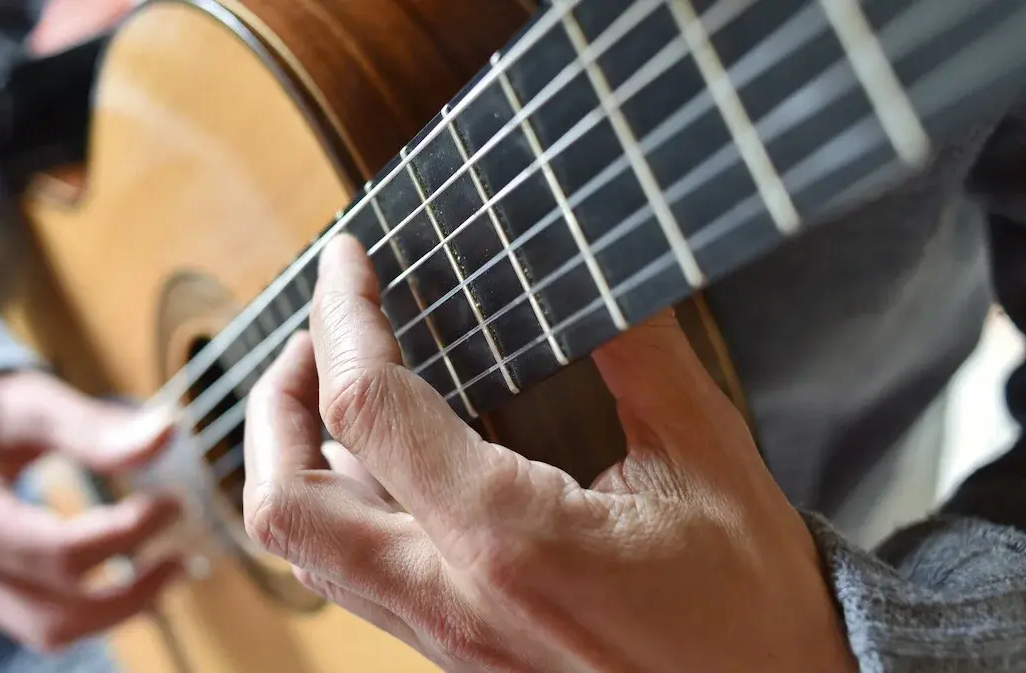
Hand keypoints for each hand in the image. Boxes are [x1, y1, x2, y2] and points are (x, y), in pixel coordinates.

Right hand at [0, 371, 182, 650]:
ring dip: (121, 610)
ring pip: (51, 631)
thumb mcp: (32, 402)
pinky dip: (100, 609)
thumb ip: (94, 426)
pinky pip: (47, 622)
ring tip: (174, 568)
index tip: (177, 503)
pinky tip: (142, 577)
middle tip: (187, 553)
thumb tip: (170, 432)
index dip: (125, 535)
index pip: (56, 552)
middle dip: (132, 591)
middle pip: (55, 612)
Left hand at [243, 235, 856, 671]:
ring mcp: (445, 636)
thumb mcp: (707, 458)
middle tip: (317, 338)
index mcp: (508, 540)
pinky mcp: (454, 653)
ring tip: (339, 388)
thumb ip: (640, 351)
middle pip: (284, 503)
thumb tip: (593, 259)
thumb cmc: (751, 606)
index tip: (347, 261)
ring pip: (308, 552)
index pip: (367, 407)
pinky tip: (388, 464)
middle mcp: (452, 598)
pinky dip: (340, 506)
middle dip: (274, 403)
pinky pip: (355, 577)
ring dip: (296, 458)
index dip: (342, 317)